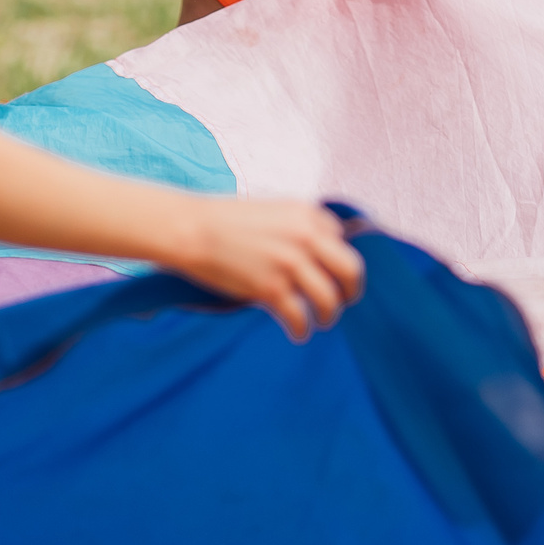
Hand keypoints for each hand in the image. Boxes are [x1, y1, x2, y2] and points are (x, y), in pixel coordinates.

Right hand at [172, 198, 364, 341]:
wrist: (192, 229)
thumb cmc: (225, 220)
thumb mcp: (272, 211)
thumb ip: (298, 227)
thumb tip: (316, 254)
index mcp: (307, 214)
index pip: (342, 239)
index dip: (336, 258)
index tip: (332, 271)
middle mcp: (305, 237)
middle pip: (351, 271)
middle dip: (351, 290)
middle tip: (344, 300)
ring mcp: (290, 264)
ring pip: (329, 299)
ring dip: (329, 315)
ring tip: (321, 321)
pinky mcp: (271, 289)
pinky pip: (300, 318)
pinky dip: (301, 330)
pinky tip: (298, 333)